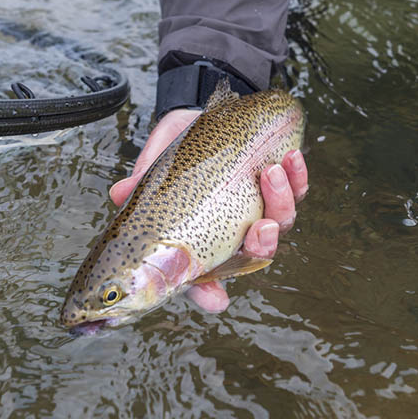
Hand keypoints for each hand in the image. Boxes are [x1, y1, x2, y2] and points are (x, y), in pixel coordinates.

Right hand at [109, 108, 308, 312]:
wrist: (197, 119)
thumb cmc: (176, 154)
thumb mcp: (156, 167)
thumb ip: (143, 183)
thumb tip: (120, 193)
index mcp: (201, 241)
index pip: (205, 277)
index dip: (210, 293)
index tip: (217, 299)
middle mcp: (233, 233)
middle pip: (255, 253)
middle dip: (262, 244)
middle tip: (260, 228)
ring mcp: (258, 210)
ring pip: (280, 222)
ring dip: (280, 202)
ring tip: (270, 173)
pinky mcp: (278, 185)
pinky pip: (296, 189)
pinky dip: (297, 176)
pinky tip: (290, 158)